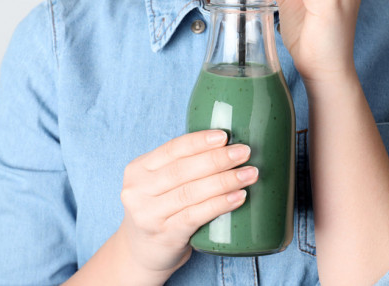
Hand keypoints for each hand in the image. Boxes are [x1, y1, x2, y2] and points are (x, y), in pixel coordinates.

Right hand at [118, 130, 257, 277]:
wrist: (144, 252)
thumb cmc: (161, 209)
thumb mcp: (159, 183)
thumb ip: (181, 165)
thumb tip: (228, 144)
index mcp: (138, 169)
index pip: (171, 149)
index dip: (199, 141)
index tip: (224, 135)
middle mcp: (138, 191)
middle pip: (183, 170)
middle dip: (218, 159)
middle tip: (245, 152)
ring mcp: (150, 215)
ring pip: (192, 192)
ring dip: (225, 181)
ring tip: (250, 173)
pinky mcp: (165, 235)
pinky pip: (196, 215)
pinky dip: (220, 204)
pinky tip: (239, 197)